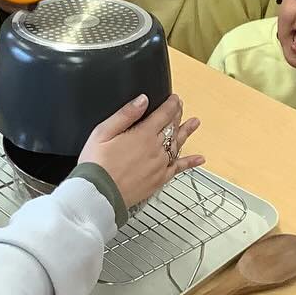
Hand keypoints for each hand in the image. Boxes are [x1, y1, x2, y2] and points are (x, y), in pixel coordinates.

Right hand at [78, 93, 202, 208]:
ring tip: (194, 123)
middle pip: (171, 128)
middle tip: (180, 107)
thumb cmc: (96, 165)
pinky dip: (190, 163)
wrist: (98, 195)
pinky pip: (178, 169)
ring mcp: (159, 166)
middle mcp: (155, 149)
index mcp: (143, 135)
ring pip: (177, 145)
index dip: (171, 105)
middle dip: (177, 115)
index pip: (163, 115)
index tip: (175, 99)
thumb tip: (142, 100)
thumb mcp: (103, 132)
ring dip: (186, 132)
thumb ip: (125, 114)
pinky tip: (199, 159)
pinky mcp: (159, 180)